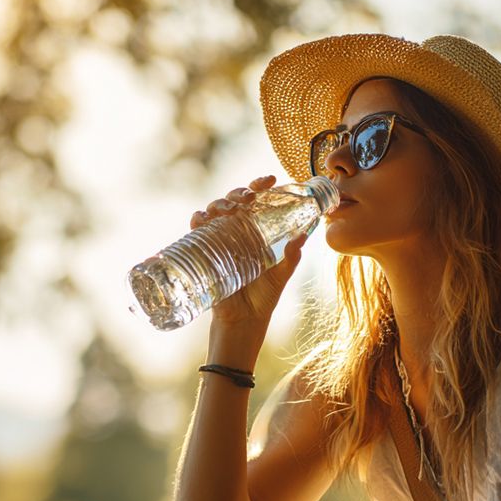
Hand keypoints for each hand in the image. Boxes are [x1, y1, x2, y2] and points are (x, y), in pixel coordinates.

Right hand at [189, 175, 309, 328]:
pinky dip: (198, 220)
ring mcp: (220, 240)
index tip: (270, 179)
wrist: (243, 321)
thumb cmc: (263, 297)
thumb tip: (303, 236)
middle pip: (234, 201)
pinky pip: (197, 229)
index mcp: (257, 231)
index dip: (261, 185)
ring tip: (228, 209)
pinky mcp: (205, 251)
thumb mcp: (281, 274)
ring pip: (215, 210)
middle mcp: (238, 231)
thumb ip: (291, 256)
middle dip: (238, 193)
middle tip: (248, 198)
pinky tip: (202, 219)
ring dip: (219, 203)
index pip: (258, 201)